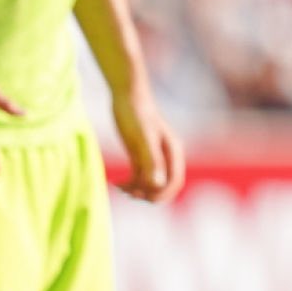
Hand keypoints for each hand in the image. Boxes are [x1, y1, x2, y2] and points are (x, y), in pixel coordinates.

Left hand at [113, 88, 185, 202]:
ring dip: (137, 190)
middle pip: (165, 186)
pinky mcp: (141, 155)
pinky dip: (130, 184)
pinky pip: (140, 177)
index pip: (175, 182)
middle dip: (149, 194)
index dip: (162, 194)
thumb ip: (152, 162)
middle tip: (128, 192)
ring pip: (151, 183)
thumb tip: (158, 185)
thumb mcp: (142, 139)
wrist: (126, 95)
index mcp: (173, 151)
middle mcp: (167, 155)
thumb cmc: (135, 114)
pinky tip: (116, 183)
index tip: (141, 194)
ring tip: (120, 187)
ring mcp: (154, 156)